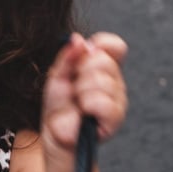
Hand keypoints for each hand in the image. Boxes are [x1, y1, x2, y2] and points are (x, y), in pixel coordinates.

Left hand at [41, 32, 128, 152]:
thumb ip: (68, 56)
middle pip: (103, 61)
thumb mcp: (57, 74)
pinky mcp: (115, 118)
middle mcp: (115, 82)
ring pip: (101, 81)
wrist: (54, 131)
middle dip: (80, 72)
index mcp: (105, 68)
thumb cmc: (58, 104)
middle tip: (74, 87)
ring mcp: (118, 100)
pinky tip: (84, 111)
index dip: (100, 45)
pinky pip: (104, 102)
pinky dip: (88, 104)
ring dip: (81, 91)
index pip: (115, 46)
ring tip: (77, 101)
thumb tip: (78, 39)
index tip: (84, 54)